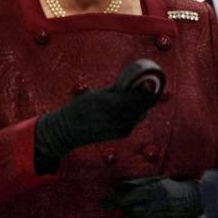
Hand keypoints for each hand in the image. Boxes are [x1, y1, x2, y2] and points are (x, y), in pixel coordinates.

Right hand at [34, 86, 156, 173]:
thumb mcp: (99, 93)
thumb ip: (118, 90)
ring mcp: (123, 128)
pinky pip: (135, 121)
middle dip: (146, 97)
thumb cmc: (80, 107)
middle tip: (143, 88)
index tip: (147, 83)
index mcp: (115, 104)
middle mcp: (122, 118)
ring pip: (142, 114)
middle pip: (146, 106)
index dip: (148, 90)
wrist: (69, 130)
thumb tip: (133, 83)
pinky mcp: (122, 135)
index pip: (142, 97)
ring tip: (134, 97)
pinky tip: (127, 108)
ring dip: (141, 105)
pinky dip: (135, 114)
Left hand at [108, 177, 201, 217]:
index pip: (133, 196)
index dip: (120, 199)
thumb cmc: (169, 188)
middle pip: (133, 210)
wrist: (189, 202)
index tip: (113, 201)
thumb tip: (120, 186)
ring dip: (134, 216)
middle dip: (127, 208)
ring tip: (139, 209)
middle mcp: (159, 203)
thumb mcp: (157, 180)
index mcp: (157, 189)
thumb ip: (140, 183)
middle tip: (127, 204)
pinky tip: (146, 217)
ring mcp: (162, 216)